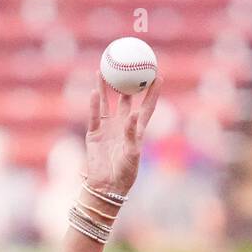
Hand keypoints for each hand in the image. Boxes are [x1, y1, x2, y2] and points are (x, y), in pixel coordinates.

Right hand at [84, 73, 162, 196]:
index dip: (153, 92)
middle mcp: (123, 126)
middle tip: (131, 65)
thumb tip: (132, 113)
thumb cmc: (125, 174)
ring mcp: (108, 129)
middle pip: (127, 100)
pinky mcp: (94, 134)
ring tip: (106, 70)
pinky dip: (94, 103)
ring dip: (107, 87)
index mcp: (137, 131)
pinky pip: (94, 115)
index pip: (147, 107)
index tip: (158, 75)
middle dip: (130, 83)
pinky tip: (94, 90)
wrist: (106, 187)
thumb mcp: (132, 154)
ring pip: (107, 102)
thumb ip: (132, 133)